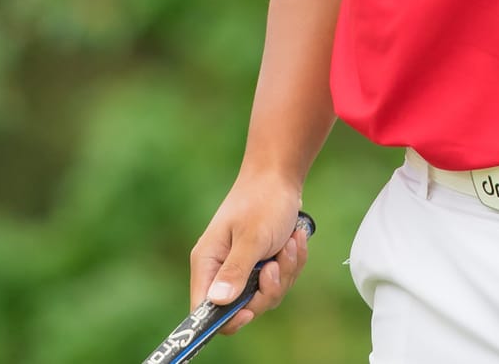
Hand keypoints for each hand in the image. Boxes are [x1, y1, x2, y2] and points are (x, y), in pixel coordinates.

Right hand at [188, 177, 310, 333]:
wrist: (280, 178)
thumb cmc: (262, 202)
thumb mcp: (252, 238)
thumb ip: (236, 271)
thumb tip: (217, 303)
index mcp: (208, 262)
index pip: (204, 309)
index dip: (225, 319)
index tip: (249, 311)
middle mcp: (222, 269)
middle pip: (242, 308)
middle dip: (267, 289)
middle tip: (276, 264)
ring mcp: (243, 268)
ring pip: (266, 296)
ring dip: (285, 272)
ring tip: (289, 243)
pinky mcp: (262, 265)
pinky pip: (280, 282)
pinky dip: (292, 263)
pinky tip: (294, 240)